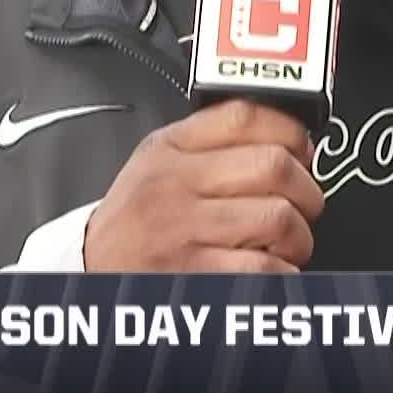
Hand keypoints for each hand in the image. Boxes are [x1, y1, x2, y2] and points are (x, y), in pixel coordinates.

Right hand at [84, 100, 323, 272]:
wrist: (86, 272)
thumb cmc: (135, 220)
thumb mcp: (157, 162)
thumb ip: (212, 141)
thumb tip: (291, 139)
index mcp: (169, 148)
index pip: (245, 116)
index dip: (291, 131)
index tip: (303, 150)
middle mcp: (174, 184)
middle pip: (273, 165)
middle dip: (306, 188)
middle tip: (304, 204)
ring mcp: (182, 230)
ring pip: (278, 217)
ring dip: (298, 236)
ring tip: (287, 242)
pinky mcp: (193, 275)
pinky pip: (264, 267)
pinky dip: (283, 271)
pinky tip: (271, 269)